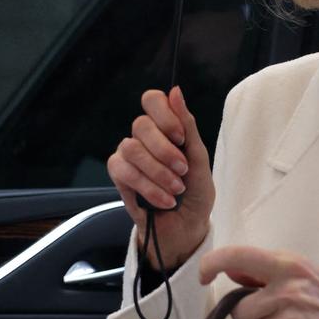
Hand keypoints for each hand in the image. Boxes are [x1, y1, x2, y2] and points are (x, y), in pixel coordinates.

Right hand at [106, 87, 213, 267]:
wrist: (186, 228)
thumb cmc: (196, 193)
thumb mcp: (200, 159)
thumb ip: (188, 127)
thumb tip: (176, 91)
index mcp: (164, 128)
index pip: (152, 100)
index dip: (164, 115)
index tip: (181, 138)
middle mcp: (143, 138)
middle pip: (140, 124)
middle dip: (165, 150)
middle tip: (183, 170)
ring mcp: (128, 156)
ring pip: (131, 149)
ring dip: (158, 172)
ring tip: (176, 190)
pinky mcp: (119, 178)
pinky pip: (123, 171)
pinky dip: (147, 187)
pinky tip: (164, 200)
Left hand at [200, 245, 318, 318]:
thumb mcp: (306, 272)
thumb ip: (269, 272)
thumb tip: (233, 270)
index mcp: (290, 264)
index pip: (238, 256)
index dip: (212, 264)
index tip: (203, 274)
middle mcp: (288, 288)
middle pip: (239, 308)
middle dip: (249, 314)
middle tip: (272, 310)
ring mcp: (291, 318)